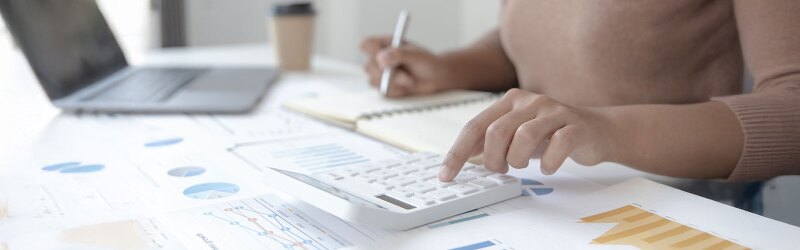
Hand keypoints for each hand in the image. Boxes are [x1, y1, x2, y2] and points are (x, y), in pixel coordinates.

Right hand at [361, 36, 457, 96]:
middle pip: (368, 66)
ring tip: (410, 80)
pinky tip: (406, 87)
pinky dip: (395, 90)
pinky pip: (382, 91)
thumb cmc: (426, 62)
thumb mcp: (415, 55)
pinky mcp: (384, 87)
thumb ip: (398, 54)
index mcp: (385, 44)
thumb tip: (381, 59)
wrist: (436, 78)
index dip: (370, 50)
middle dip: (386, 73)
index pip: (366, 45)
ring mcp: (380, 74)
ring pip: (373, 80)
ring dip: (393, 82)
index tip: (381, 56)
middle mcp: (379, 58)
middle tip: (405, 75)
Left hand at [438, 89, 616, 180]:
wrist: (598, 130)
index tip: (446, 175)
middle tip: (500, 169)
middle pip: (496, 132)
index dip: (457, 153)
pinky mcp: (576, 126)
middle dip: (492, 159)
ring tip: (522, 165)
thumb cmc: (551, 134)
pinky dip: (549, 163)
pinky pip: (558, 145)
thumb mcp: (515, 134)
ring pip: (524, 137)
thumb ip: (488, 140)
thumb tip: (457, 157)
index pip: (475, 126)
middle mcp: (530, 101)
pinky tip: (548, 168)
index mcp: (510, 101)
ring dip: (517, 160)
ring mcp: (555, 112)